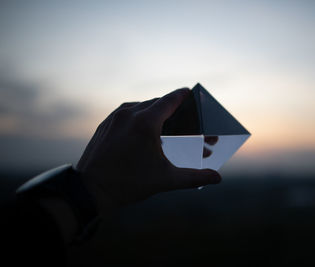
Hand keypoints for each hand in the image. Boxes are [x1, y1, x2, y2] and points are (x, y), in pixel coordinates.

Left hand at [76, 88, 221, 214]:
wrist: (90, 190)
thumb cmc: (128, 184)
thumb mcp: (165, 180)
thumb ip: (194, 177)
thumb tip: (217, 178)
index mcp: (146, 123)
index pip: (170, 100)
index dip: (184, 96)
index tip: (192, 94)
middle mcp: (130, 114)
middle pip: (158, 104)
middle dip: (175, 112)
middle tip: (185, 122)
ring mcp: (115, 117)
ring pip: (142, 107)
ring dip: (157, 114)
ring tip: (167, 127)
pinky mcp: (106, 123)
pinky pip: (128, 113)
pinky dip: (141, 117)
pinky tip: (146, 130)